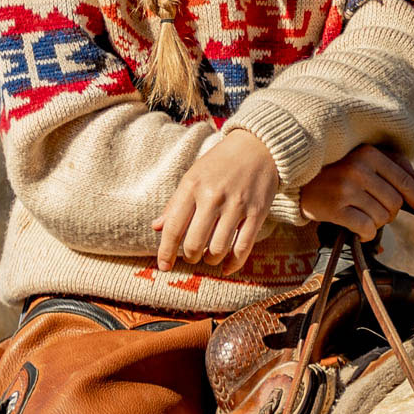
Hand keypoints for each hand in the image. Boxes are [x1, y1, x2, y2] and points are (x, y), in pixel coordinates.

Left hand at [152, 129, 279, 274]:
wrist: (257, 146)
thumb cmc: (219, 163)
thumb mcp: (193, 176)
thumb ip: (175, 203)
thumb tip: (156, 228)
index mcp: (192, 186)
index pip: (173, 227)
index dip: (166, 252)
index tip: (164, 266)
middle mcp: (213, 196)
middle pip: (194, 243)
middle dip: (190, 257)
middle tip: (191, 257)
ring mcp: (236, 205)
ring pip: (218, 249)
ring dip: (210, 260)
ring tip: (208, 258)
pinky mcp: (257, 212)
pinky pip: (243, 248)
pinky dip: (233, 263)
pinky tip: (227, 267)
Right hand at [299, 143, 413, 240]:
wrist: (290, 179)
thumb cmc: (330, 169)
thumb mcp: (358, 157)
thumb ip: (391, 162)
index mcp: (368, 153)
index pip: (406, 182)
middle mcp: (359, 168)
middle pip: (395, 204)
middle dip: (389, 213)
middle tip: (372, 209)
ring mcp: (347, 188)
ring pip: (383, 218)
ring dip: (376, 222)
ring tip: (358, 213)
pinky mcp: (336, 208)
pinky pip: (367, 229)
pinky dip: (367, 234)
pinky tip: (356, 228)